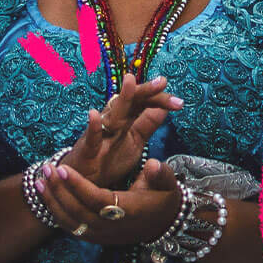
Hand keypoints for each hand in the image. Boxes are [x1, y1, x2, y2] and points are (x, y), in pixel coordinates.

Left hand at [37, 156, 184, 245]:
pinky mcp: (94, 237)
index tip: (64, 168)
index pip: (97, 199)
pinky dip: (55, 211)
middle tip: (48, 169)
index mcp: (128, 211)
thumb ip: (161, 174)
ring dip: (53, 200)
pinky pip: (70, 226)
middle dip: (60, 190)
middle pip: (78, 210)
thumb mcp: (169, 184)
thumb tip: (152, 164)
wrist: (163, 224)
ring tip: (40, 180)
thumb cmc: (164, 199)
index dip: (79, 186)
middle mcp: (112, 226)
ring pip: (70, 221)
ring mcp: (101, 234)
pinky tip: (45, 194)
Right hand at [60, 72, 180, 186]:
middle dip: (145, 91)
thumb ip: (147, 125)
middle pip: (131, 101)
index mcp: (127, 119)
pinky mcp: (86, 148)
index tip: (179, 101)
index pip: (144, 103)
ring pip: (113, 113)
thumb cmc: (108, 158)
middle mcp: (113, 121)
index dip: (160, 100)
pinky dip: (92, 126)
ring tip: (130, 81)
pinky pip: (90, 136)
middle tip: (162, 82)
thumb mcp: (135, 142)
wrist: (83, 182)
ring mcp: (99, 133)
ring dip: (120, 97)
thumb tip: (164, 108)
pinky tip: (94, 114)